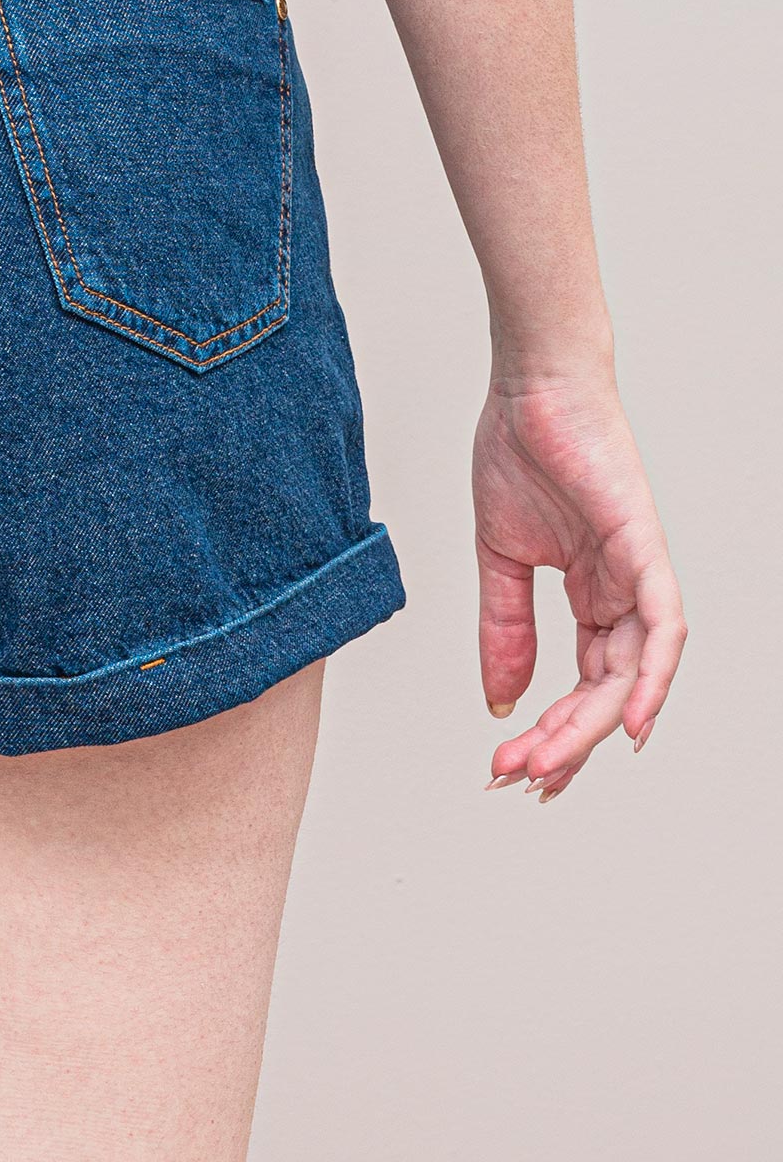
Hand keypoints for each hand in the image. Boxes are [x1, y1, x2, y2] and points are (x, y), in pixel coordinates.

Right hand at [472, 367, 684, 799]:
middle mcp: (624, 594)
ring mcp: (639, 574)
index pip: (583, 682)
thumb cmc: (520, 453)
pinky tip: (633, 721)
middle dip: (566, 741)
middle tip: (522, 775)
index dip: (553, 730)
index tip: (512, 763)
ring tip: (550, 760)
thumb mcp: (500, 557)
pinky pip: (664, 627)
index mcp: (592, 595)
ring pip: (633, 672)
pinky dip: (653, 677)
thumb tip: (502, 697)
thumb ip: (505, 627)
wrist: (528, 389)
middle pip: (609, 691)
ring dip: (593, 724)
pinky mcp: (645, 549)